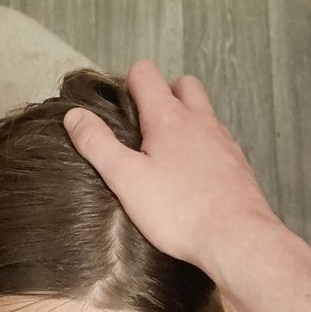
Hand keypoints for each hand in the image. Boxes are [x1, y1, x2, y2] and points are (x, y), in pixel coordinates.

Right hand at [63, 60, 277, 270]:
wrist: (236, 238)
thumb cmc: (177, 210)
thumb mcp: (126, 179)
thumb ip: (98, 145)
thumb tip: (74, 115)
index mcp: (169, 117)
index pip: (146, 74)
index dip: (127, 84)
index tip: (117, 112)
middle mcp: (200, 121)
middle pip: (183, 84)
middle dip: (162, 94)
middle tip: (144, 128)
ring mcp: (224, 142)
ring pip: (203, 114)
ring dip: (184, 121)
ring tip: (165, 155)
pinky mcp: (238, 166)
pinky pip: (218, 142)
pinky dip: (202, 148)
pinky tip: (192, 177)